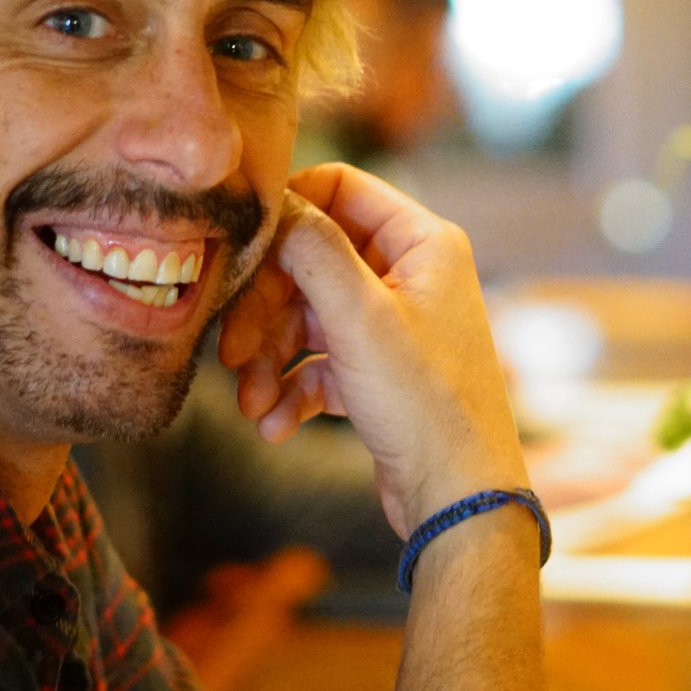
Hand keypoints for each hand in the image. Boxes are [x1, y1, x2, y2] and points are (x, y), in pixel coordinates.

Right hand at [218, 165, 526, 536]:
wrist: (458, 502)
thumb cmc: (426, 405)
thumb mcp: (360, 319)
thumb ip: (314, 251)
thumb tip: (276, 203)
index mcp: (422, 243)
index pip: (339, 188)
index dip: (287, 214)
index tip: (243, 251)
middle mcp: (411, 275)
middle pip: (311, 260)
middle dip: (266, 308)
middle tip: (232, 350)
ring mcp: (393, 325)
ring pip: (306, 316)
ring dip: (268, 357)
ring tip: (250, 401)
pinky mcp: (378, 372)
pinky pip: (318, 363)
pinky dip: (291, 389)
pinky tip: (275, 424)